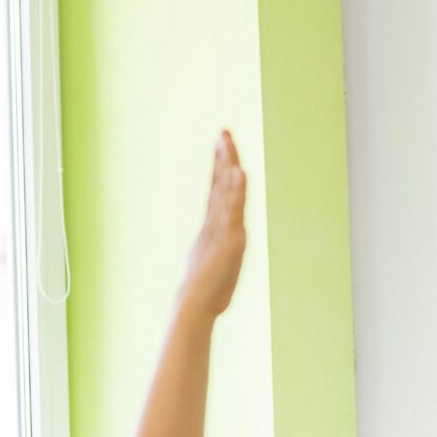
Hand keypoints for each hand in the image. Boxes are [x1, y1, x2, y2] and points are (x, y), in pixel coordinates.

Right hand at [179, 131, 247, 319]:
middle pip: (221, 182)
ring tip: (227, 139)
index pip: (217, 190)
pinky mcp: (230, 239)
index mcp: (212, 227)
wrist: (195, 305)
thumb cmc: (203, 293)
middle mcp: (216, 223)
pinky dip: (238, 190)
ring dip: (228, 162)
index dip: (219, 167)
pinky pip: (235, 210)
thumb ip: (213, 254)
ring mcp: (222, 229)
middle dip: (223, 155)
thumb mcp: (210, 267)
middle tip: (223, 130)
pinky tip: (240, 171)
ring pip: (226, 189)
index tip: (220, 145)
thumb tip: (210, 255)